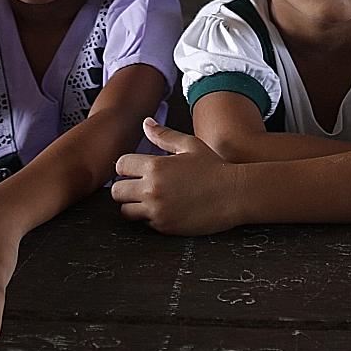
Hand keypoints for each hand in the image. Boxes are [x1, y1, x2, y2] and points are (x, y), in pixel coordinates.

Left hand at [112, 119, 240, 234]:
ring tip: (149, 199)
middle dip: (125, 187)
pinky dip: (149, 217)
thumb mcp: (190, 145)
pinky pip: (144, 223)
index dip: (126, 167)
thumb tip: (146, 122)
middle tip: (139, 186)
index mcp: (155, 166)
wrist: (234, 195)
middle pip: (117, 191)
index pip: (120, 165)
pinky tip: (165, 208)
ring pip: (125, 211)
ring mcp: (157, 210)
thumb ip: (164, 135)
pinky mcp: (164, 227)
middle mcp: (152, 189)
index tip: (136, 169)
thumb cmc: (213, 167)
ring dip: (133, 205)